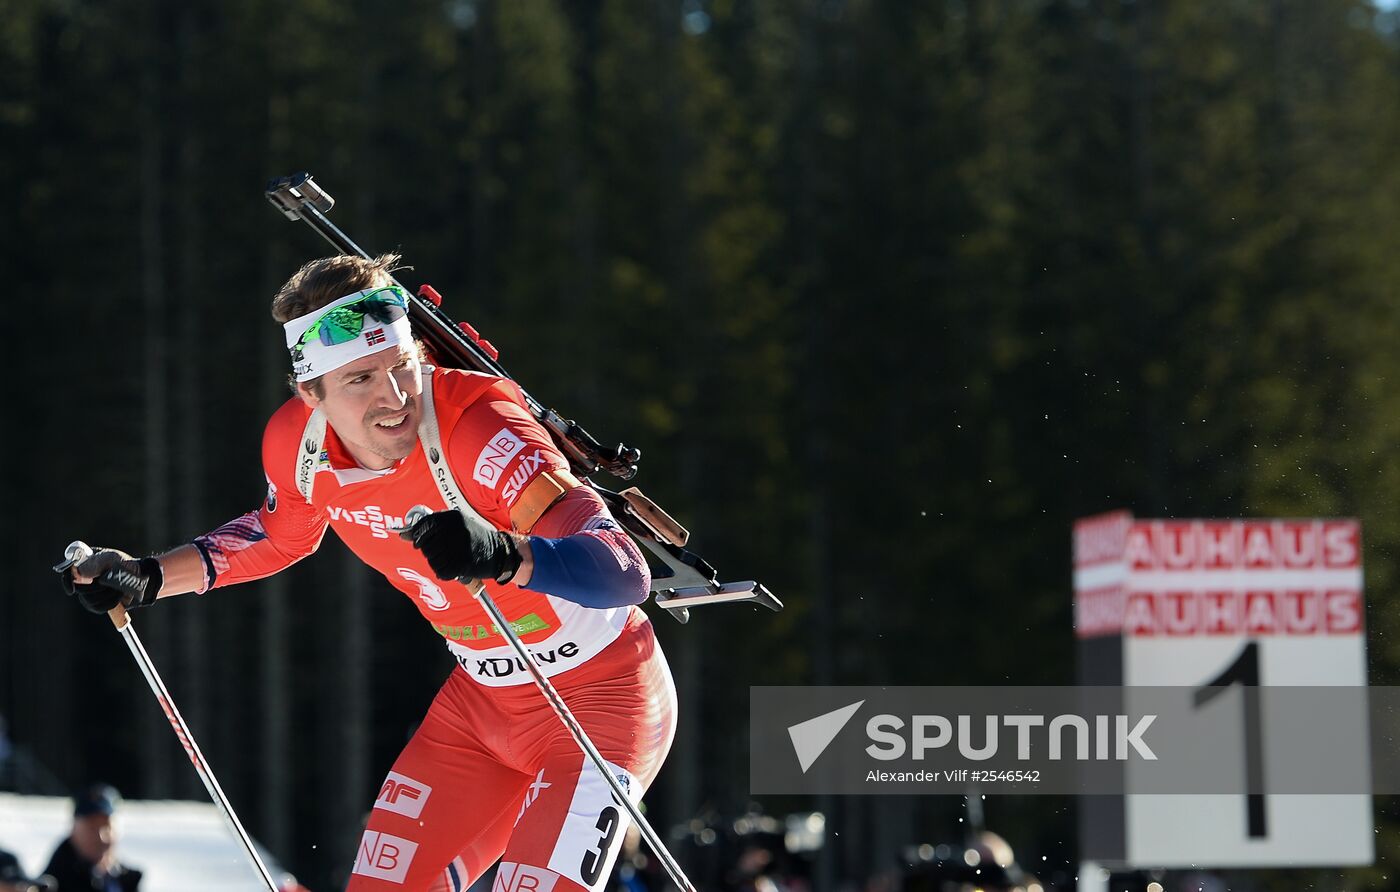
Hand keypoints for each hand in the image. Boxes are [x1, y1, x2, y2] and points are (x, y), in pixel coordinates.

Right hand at [61, 547, 161, 612]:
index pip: (67, 572)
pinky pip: (100, 607)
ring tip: (118, 586)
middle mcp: (83, 580)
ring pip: (89, 600)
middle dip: (95, 586)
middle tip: (107, 581)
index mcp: (83, 564)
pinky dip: (111, 601)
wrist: (141, 578)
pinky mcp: (97, 606)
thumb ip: (95, 563)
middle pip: (78, 589)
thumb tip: (79, 573)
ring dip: (107, 593)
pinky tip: (118, 594)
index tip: (73, 588)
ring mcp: (89, 594)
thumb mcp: (112, 558)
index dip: (67, 580)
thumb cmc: (125, 565)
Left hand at [399, 510, 521, 583]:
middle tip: (444, 552)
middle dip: (430, 552)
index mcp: (452, 517)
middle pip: (425, 545)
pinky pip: (441, 571)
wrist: (499, 552)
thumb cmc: (474, 538)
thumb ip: (431, 527)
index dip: (417, 536)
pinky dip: (445, 573)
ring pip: (431, 559)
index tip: (419, 541)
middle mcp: (455, 530)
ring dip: (438, 563)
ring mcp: (458, 546)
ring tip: (452, 559)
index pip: (422, 525)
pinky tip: (455, 568)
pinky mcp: (462, 562)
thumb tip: (403, 534)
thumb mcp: (456, 525)